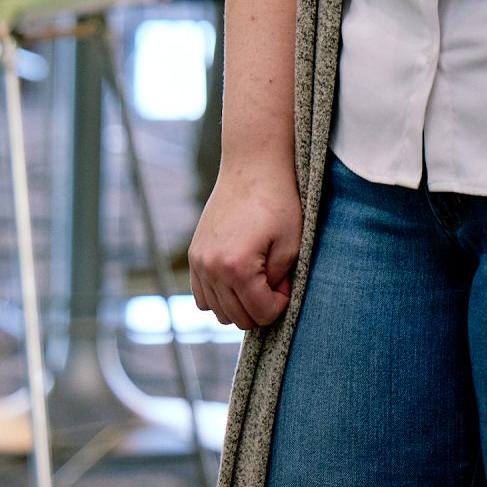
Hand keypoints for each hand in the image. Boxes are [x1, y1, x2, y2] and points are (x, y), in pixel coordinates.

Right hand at [188, 159, 300, 330]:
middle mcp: (212, 268)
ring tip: (258, 278)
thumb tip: (271, 298)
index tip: (286, 283)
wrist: (252, 169)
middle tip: (274, 280)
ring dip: (240, 304)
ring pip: (217, 312)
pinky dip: (219, 296)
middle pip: (237, 318)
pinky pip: (202, 296)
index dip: (279, 304)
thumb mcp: (292, 244)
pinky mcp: (194, 255)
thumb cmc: (277, 202)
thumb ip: (281, 280)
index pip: (260, 314)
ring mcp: (199, 263)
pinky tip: (237, 280)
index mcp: (237, 267)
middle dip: (261, 307)